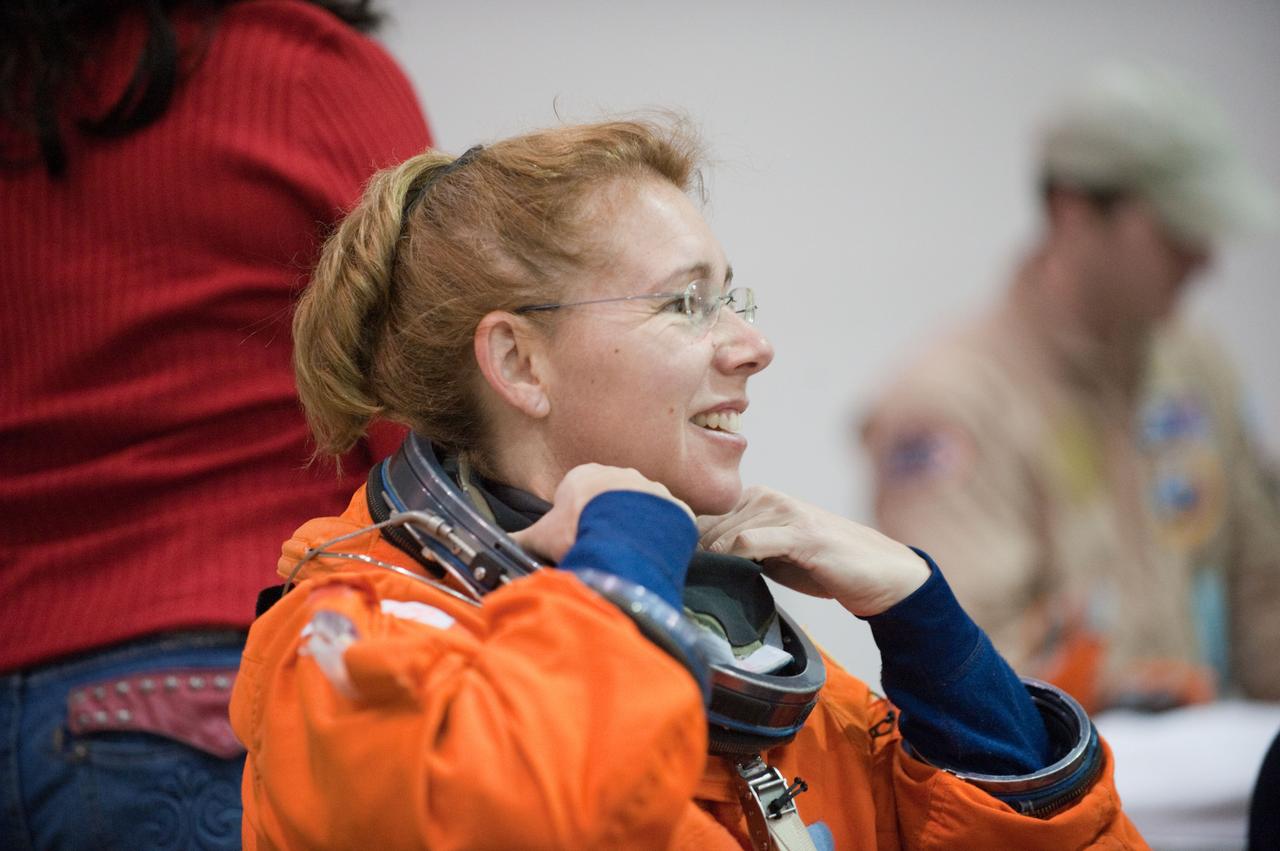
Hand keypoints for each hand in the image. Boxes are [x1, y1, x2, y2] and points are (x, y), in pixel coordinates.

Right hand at [510, 464, 692, 562]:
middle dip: (606, 519)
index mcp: (586, 475)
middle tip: (600, 545)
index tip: (575, 534)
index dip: (575, 515)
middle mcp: (620, 474)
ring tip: (624, 553)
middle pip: (611, 498)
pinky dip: (659, 536)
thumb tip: (495, 548)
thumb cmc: (578, 528)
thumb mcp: (541, 536)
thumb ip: (520, 540)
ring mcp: (649, 488)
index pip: (579, 492)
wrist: (623, 535)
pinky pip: (666, 520)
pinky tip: (648, 552)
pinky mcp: (672, 506)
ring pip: (640, 509)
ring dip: (634, 527)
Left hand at [696, 485, 929, 616]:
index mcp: (756, 499)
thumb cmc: (823, 565)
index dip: (684, 540)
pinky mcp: (800, 533)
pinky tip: (724, 568)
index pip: (703, 514)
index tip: (673, 564)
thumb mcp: (772, 556)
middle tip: (680, 578)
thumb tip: (696, 562)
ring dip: (707, 557)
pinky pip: (751, 539)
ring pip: (725, 530)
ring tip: (698, 580)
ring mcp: (785, 512)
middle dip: (691, 551)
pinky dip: (731, 553)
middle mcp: (767, 498)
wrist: (878, 574)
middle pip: (707, 522)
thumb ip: (739, 551)